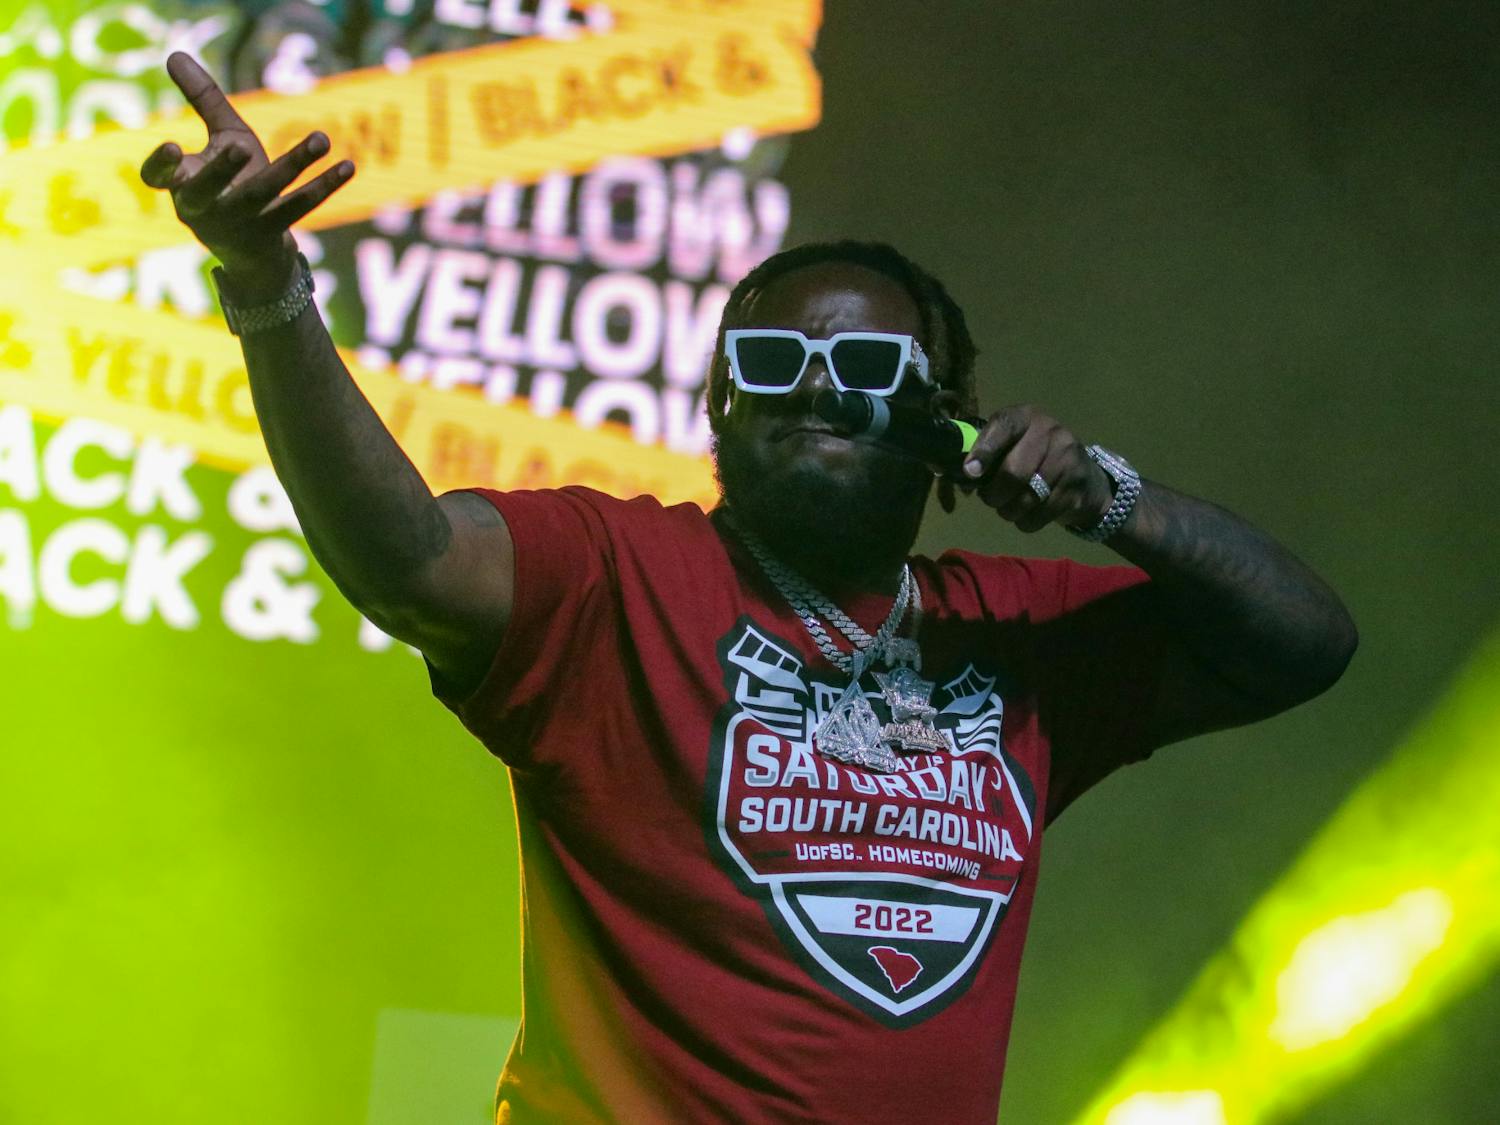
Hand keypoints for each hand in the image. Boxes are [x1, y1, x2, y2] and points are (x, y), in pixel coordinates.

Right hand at [139, 51, 354, 297]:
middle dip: (222, 170)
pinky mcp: (274, 232)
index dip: (160, 167)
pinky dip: (325, 185)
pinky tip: (348, 165)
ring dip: (294, 164)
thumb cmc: (229, 182)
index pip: (157, 178)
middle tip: (241, 146)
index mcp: (183, 185)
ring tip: (322, 138)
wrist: (251, 250)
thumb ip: (203, 100)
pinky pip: (300, 207)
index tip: (173, 148)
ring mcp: (241, 223)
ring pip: (264, 194)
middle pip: (208, 191)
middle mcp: (206, 208)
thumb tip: (174, 53)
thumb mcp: (219, 139)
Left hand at [960, 405, 1114, 533]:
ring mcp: (1067, 459)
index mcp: (1026, 417)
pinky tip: (1028, 514)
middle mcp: (1050, 432)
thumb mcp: (1011, 444)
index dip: (984, 450)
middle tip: (989, 499)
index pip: (1004, 426)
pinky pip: (1039, 515)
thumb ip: (985, 452)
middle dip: (993, 494)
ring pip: (1026, 498)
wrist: (1084, 477)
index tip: (971, 472)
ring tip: (1008, 507)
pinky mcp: (1076, 488)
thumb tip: (958, 471)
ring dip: (1008, 511)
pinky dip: (1026, 522)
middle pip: (1012, 472)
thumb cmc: (1034, 458)